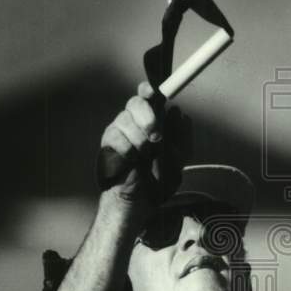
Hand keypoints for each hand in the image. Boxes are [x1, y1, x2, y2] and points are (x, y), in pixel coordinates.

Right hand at [98, 81, 189, 205]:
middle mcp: (135, 121)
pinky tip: (134, 160)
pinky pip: (115, 136)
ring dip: (139, 138)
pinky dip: (127, 148)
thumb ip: (182, 136)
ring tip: (146, 155)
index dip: (149, 90)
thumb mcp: (179, 159)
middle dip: (147, 117)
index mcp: (153, 120)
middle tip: (156, 136)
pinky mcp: (108, 143)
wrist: (139, 200)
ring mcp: (119, 130)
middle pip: (135, 102)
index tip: (154, 92)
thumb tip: (178, 112)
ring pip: (125, 119)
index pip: (148, 96)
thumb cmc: (159, 178)